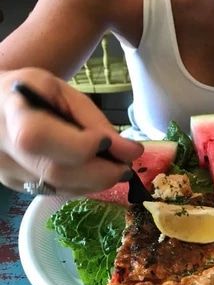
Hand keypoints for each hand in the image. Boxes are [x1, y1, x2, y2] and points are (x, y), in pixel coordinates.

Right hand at [0, 68, 142, 194]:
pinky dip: (82, 185)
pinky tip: (90, 172)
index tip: (108, 141)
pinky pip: (57, 192)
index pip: (40, 138)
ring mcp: (8, 174)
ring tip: (111, 167)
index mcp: (12, 114)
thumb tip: (130, 152)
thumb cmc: (32, 92)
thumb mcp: (63, 92)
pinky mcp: (17, 188)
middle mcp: (4, 150)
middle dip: (101, 173)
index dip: (80, 145)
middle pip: (56, 173)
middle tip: (126, 166)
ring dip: (95, 182)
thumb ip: (95, 121)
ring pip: (60, 189)